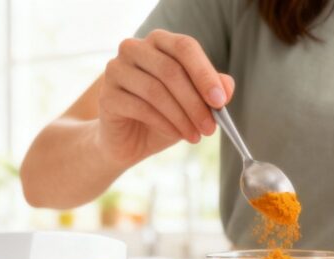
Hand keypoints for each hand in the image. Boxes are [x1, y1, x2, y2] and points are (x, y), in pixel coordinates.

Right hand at [98, 29, 235, 164]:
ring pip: (156, 90)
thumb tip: (227, 87)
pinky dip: (164, 124)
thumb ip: (211, 91)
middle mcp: (134, 49)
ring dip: (181, 117)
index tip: (220, 101)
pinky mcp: (107, 95)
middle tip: (211, 128)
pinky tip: (176, 135)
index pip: (185, 47)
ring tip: (195, 136)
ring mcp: (116, 70)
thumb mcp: (193, 103)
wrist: (129, 141)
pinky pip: (140, 107)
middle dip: (195, 103)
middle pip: (171, 70)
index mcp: (159, 42)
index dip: (204, 73)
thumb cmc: (163, 115)